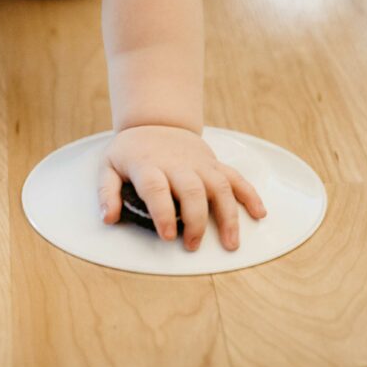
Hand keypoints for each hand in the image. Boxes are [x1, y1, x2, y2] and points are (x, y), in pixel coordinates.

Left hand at [98, 125, 266, 250]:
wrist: (155, 121)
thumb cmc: (130, 151)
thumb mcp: (109, 167)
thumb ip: (107, 193)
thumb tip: (108, 218)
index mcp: (148, 165)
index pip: (157, 189)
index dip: (163, 213)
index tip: (168, 236)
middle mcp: (177, 164)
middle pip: (192, 190)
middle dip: (196, 220)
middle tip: (192, 245)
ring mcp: (199, 163)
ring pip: (220, 186)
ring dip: (228, 215)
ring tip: (231, 243)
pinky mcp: (213, 163)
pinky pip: (236, 177)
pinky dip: (250, 194)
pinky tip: (259, 213)